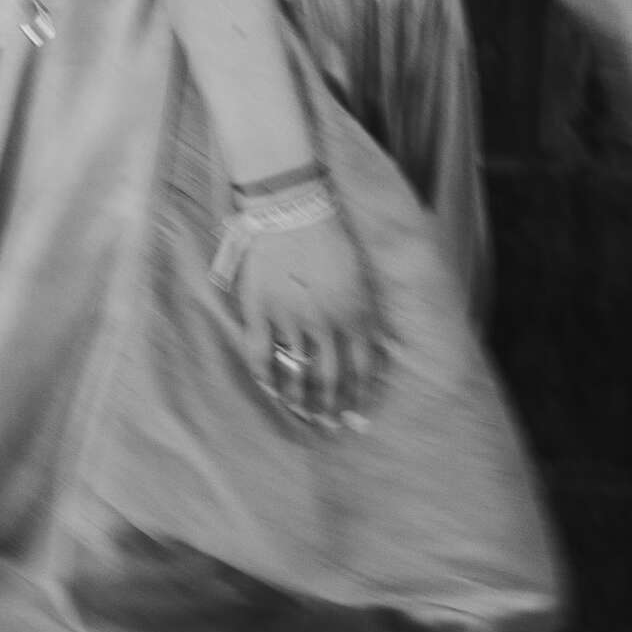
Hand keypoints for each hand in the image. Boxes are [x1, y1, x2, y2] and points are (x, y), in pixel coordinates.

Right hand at [230, 204, 387, 431]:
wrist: (293, 206)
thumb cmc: (333, 235)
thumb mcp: (363, 274)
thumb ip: (366, 312)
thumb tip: (370, 347)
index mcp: (357, 315)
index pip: (363, 370)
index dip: (360, 397)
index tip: (357, 418)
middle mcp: (327, 324)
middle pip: (330, 379)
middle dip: (330, 407)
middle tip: (328, 425)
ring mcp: (292, 320)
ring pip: (296, 373)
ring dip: (299, 399)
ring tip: (301, 413)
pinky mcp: (261, 312)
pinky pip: (261, 355)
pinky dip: (264, 377)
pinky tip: (268, 389)